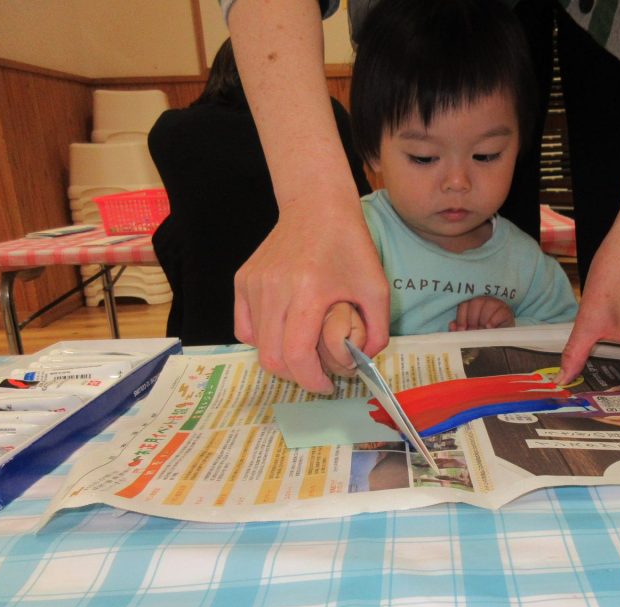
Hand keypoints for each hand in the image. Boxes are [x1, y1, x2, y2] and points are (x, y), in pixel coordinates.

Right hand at [233, 192, 388, 393]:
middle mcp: (274, 290)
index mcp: (308, 293)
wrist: (317, 207)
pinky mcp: (242, 280)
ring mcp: (253, 285)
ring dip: (279, 358)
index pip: (296, 355)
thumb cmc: (350, 247)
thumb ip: (378, 331)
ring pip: (256, 345)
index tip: (325, 385)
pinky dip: (262, 339)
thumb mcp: (376, 289)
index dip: (310, 380)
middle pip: (272, 358)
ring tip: (301, 352)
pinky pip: (245, 326)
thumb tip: (364, 361)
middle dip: (295, 376)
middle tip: (314, 373)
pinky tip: (283, 333)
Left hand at [449, 297, 514, 331]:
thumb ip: (459, 328)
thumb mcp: (469, 331)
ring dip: (483, 319)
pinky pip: (500, 312)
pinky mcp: (506, 311)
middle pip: (476, 302)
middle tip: (473, 330)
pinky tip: (490, 327)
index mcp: (472, 303)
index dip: (461, 317)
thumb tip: (452, 326)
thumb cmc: (482, 333)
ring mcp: (496, 304)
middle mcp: (484, 300)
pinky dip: (493, 320)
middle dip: (472, 319)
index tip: (461, 330)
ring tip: (482, 329)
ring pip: (488, 305)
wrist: (501, 337)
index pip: (464, 304)